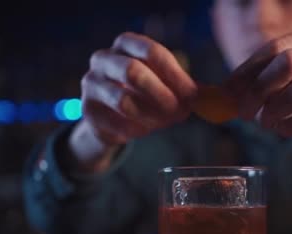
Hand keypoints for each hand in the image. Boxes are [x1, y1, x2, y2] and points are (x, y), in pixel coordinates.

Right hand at [69, 32, 196, 172]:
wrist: (109, 120)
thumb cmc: (142, 96)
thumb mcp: (163, 85)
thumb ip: (181, 88)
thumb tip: (203, 97)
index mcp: (126, 44)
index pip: (152, 51)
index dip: (175, 74)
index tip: (192, 95)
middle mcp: (103, 59)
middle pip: (133, 71)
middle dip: (162, 94)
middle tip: (179, 111)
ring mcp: (91, 84)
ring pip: (123, 100)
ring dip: (150, 115)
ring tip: (163, 122)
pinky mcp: (88, 111)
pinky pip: (117, 123)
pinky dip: (136, 130)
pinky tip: (143, 129)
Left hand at [226, 24, 291, 177]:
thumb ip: (265, 80)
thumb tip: (222, 94)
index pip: (276, 47)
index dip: (247, 70)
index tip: (227, 92)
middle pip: (289, 63)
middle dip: (259, 89)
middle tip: (243, 112)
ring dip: (275, 111)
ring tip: (265, 123)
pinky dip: (291, 126)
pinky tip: (283, 130)